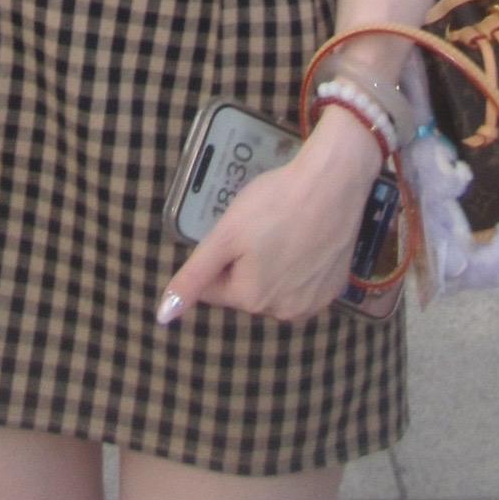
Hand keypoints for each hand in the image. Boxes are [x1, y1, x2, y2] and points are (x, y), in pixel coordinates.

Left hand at [158, 126, 381, 329]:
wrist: (332, 183)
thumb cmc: (274, 203)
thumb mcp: (225, 236)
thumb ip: (193, 278)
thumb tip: (164, 317)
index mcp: (252, 300)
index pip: (215, 287)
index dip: (220, 255)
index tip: (237, 229)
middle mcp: (284, 312)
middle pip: (247, 288)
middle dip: (247, 262)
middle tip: (261, 226)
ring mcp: (314, 303)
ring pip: (276, 286)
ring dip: (273, 266)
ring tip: (283, 229)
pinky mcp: (335, 288)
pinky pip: (304, 283)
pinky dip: (300, 265)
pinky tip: (304, 238)